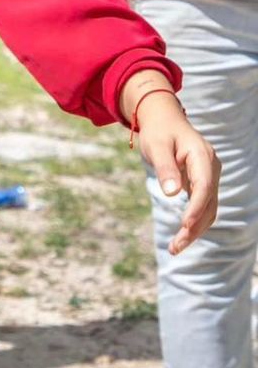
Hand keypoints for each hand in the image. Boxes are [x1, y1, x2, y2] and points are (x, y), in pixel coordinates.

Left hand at [136, 92, 220, 255]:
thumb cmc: (158, 131)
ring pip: (208, 208)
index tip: (185, 226)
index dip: (196, 208)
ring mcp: (210, 176)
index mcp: (202, 155)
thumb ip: (165, 168)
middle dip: (194, 227)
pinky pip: (203, 205)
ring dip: (195, 229)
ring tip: (175, 248)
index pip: (204, 187)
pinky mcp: (203, 182)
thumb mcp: (156, 146)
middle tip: (175, 248)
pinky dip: (194, 221)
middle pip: (208, 203)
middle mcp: (211, 167)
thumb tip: (171, 194)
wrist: (164, 119)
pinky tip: (182, 235)